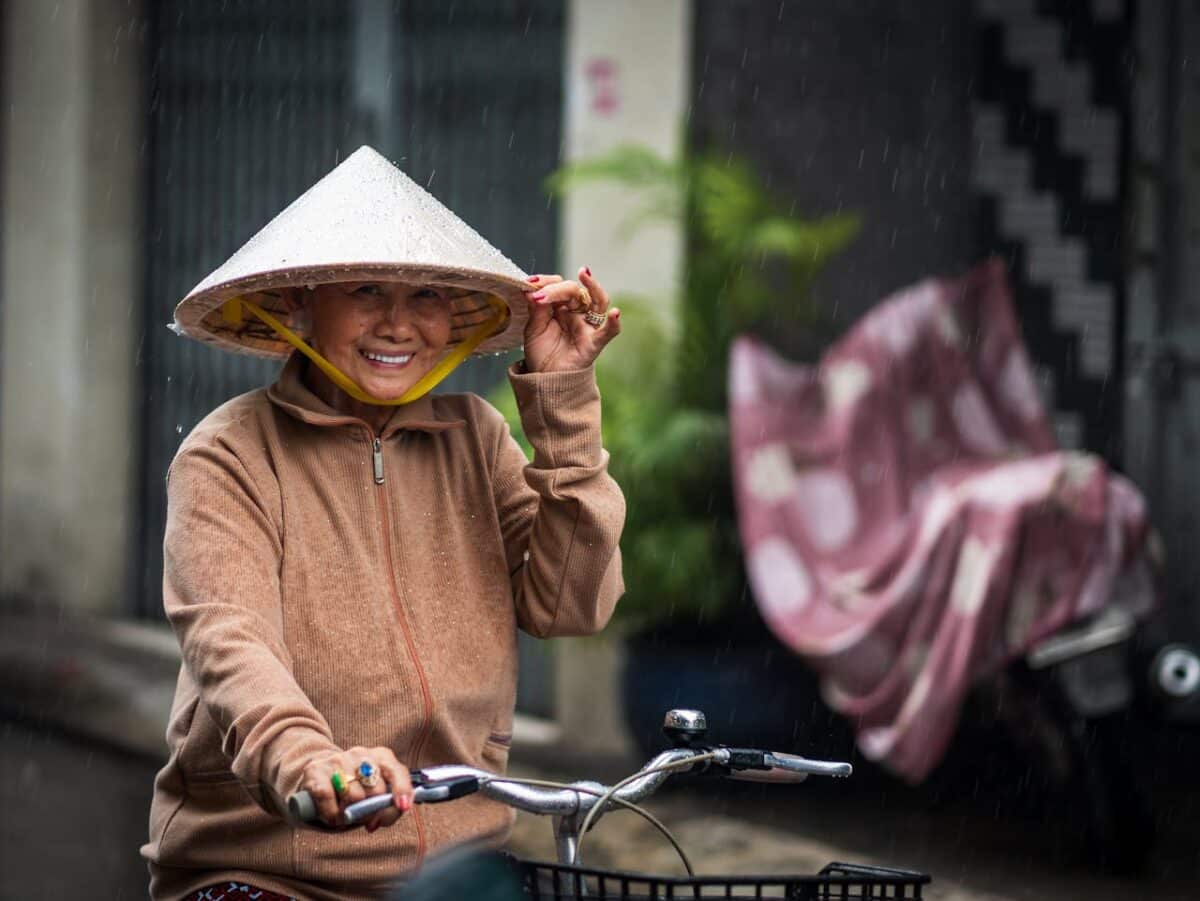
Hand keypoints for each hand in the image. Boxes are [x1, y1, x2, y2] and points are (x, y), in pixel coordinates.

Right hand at [299, 746, 413, 831]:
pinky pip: (328, 797)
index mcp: (381, 756)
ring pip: (354, 797)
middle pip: (376, 791)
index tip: (403, 806)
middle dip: (371, 811)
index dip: (402, 789)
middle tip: (361, 816)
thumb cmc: (354, 791)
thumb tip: (381, 819)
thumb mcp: (375, 795)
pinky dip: (331, 814)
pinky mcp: (316, 770)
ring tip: (344, 812)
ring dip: (349, 814)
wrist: (318, 778)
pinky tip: (331, 814)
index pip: (396, 771)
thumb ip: (388, 806)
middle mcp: (360, 753)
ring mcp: (337, 759)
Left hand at [521, 267, 620, 372]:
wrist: (544, 379)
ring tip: (585, 275)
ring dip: (593, 287)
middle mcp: (577, 313)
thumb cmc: (541, 352)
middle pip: (575, 291)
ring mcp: (587, 326)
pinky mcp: (594, 342)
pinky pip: (608, 332)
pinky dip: (614, 323)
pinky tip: (615, 314)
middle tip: (541, 295)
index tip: (532, 283)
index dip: (547, 282)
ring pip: (598, 302)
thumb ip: (536, 309)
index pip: (560, 285)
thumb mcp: (533, 328)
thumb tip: (532, 289)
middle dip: (558, 290)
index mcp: (561, 306)